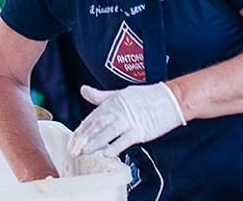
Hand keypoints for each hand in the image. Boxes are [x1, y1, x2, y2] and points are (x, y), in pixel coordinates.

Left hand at [68, 83, 185, 157]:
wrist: (170, 99)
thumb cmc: (145, 97)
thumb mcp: (120, 93)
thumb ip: (101, 96)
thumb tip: (83, 90)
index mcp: (112, 102)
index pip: (92, 117)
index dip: (82, 129)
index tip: (72, 140)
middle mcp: (118, 111)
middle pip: (97, 125)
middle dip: (84, 138)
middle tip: (73, 149)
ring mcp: (129, 121)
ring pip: (108, 133)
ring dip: (95, 143)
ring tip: (84, 152)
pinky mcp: (140, 131)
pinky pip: (124, 140)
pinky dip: (114, 147)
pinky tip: (105, 153)